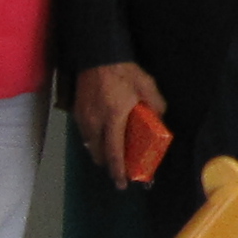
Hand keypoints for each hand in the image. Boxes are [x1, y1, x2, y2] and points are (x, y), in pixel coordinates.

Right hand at [73, 61, 165, 187]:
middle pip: (99, 154)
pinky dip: (92, 140)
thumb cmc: (124, 71)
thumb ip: (155, 105)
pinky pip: (84, 134)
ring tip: (110, 153)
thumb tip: (160, 120)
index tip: (122, 183)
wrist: (97, 54)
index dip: (118, 171)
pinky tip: (101, 136)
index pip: (114, 152)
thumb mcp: (146, 86)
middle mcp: (96, 122)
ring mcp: (83, 118)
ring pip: (89, 145)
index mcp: (114, 119)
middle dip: (108, 165)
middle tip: (120, 168)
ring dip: (100, 152)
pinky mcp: (76, 111)